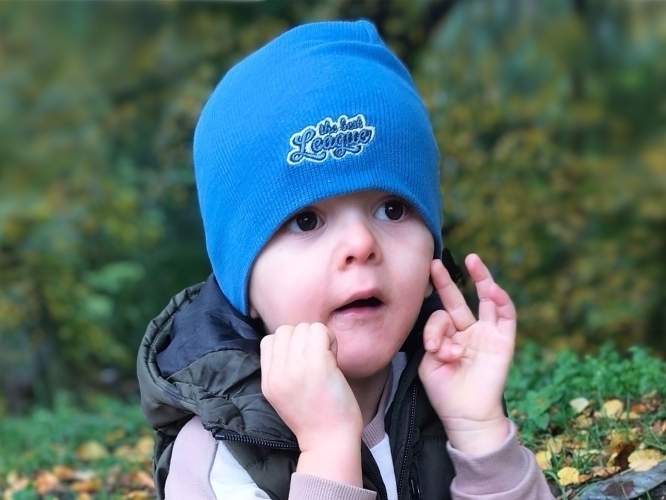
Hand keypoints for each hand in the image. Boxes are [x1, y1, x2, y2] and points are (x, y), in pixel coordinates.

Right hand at [260, 322, 362, 484]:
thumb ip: (282, 370)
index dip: (289, 344)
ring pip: (303, 327)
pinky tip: (334, 358)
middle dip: (304, 338)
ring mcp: (296, 368)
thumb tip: (294, 342)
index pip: (269, 341)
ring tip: (327, 359)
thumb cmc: (316, 418)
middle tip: (318, 359)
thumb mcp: (284, 395)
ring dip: (319, 338)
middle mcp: (277, 373)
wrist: (329, 442)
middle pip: (286, 330)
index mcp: (268, 381)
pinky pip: (320, 331)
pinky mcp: (317, 365)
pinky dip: (330, 339)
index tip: (304, 361)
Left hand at [418, 254, 514, 454]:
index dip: (434, 328)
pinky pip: (506, 317)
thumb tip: (447, 333)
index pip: (439, 318)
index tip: (433, 347)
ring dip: (481, 279)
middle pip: (458, 299)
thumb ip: (434, 340)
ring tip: (473, 260)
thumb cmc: (445, 391)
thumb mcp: (429, 364)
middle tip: (435, 262)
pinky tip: (493, 288)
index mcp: (448, 335)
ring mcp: (486, 334)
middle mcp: (467, 331)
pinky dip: (502, 301)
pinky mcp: (504, 341)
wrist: (466, 416)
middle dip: (447, 281)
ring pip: (486, 301)